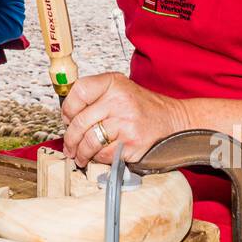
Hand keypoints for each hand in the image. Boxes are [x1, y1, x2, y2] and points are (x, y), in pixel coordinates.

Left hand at [61, 72, 190, 167]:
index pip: (78, 92)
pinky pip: (103, 154)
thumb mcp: (120, 90)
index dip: (67, 109)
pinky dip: (97, 159)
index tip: (67, 119)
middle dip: (70, 138)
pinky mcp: (131, 143)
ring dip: (80, 152)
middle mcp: (118, 100)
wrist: (174, 121)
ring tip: (79, 156)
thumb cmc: (143, 108)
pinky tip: (98, 157)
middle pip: (80, 121)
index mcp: (113, 83)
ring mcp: (125, 122)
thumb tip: (67, 116)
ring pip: (89, 141)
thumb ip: (96, 97)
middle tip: (69, 146)